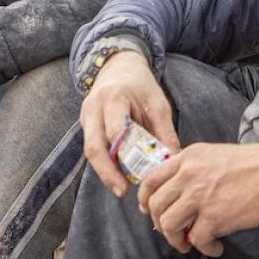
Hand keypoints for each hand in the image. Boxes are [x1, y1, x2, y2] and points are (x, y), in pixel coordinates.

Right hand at [79, 50, 177, 197]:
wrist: (118, 67)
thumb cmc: (141, 86)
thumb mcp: (158, 104)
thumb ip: (164, 132)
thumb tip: (172, 162)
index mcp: (114, 98)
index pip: (114, 129)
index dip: (123, 153)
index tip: (135, 174)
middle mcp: (94, 108)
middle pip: (93, 146)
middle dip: (106, 172)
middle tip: (122, 191)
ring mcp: (86, 117)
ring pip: (90, 150)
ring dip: (104, 171)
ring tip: (121, 188)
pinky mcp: (86, 124)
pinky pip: (93, 148)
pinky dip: (104, 163)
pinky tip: (117, 176)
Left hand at [137, 142, 258, 256]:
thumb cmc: (253, 165)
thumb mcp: (214, 155)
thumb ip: (192, 168)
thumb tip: (177, 193)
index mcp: (187, 158)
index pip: (151, 178)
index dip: (145, 198)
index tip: (148, 210)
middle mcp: (188, 175)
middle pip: (155, 204)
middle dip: (159, 224)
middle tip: (172, 233)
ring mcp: (200, 196)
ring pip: (168, 224)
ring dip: (176, 240)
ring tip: (189, 244)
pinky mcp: (215, 217)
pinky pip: (196, 240)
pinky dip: (204, 249)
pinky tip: (216, 248)